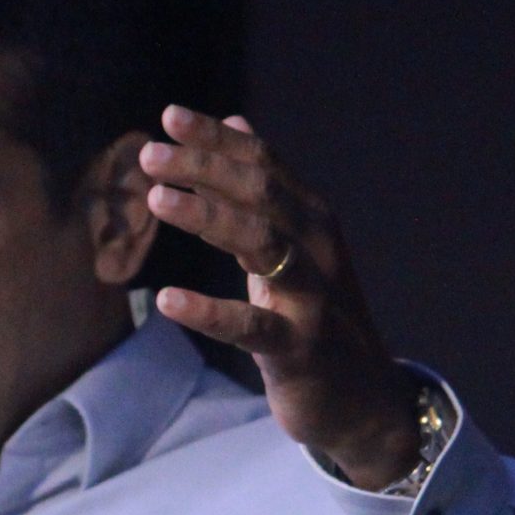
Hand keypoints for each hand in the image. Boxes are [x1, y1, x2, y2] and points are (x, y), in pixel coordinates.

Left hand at [141, 106, 421, 488]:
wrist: (364, 397)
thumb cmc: (315, 315)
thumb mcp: (290, 245)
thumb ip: (259, 188)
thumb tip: (234, 122)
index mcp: (311, 220)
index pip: (263, 165)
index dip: (217, 140)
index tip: (169, 116)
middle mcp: (317, 248)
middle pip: (261, 193)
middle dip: (205, 168)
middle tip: (150, 155)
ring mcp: (311, 297)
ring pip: (262, 243)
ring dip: (207, 217)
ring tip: (157, 200)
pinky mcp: (298, 348)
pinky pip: (251, 326)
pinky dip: (209, 311)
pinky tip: (167, 300)